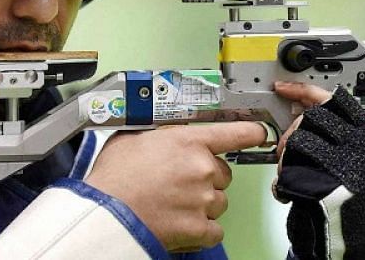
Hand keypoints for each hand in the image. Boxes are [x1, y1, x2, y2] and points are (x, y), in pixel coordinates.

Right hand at [85, 122, 266, 251]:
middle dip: (206, 179)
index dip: (250, 133)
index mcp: (187, 142)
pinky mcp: (199, 228)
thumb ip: (157, 135)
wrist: (105, 213)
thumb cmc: (112, 177)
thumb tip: (161, 135)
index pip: (234, 133)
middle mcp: (201, 168)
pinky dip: (200, 230)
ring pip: (218, 202)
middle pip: (223, 174)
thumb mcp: (131, 139)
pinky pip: (214, 230)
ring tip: (172, 205)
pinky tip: (179, 223)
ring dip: (202, 204)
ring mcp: (203, 200)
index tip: (259, 133)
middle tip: (179, 183)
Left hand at [273, 81, 364, 258]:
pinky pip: (295, 169)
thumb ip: (329, 131)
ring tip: (286, 171)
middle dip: (291, 129)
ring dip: (285, 154)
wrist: (350, 233)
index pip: (333, 99)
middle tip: (284, 147)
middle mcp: (360, 146)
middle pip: (312, 118)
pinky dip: (283, 177)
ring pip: (301, 140)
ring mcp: (348, 165)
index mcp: (363, 135)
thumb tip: (297, 106)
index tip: (282, 88)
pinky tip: (285, 187)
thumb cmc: (342, 192)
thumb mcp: (347, 155)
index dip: (304, 90)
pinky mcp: (330, 186)